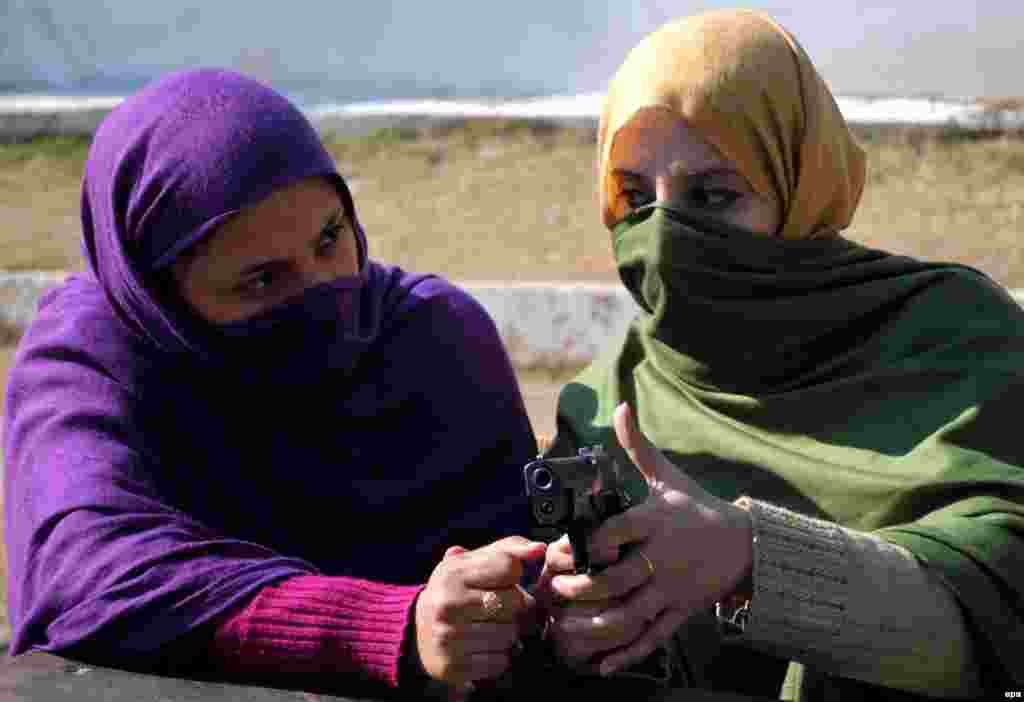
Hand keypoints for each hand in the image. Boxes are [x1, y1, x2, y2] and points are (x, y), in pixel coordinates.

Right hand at [415, 536, 546, 693]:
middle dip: (515, 606)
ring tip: (491, 628)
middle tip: (501, 609)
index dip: (513, 576)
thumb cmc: (455, 591)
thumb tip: (540, 548)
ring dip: (509, 633)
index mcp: (452, 573)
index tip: (502, 582)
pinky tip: (484, 648)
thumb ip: (507, 549)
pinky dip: (499, 656)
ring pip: (510, 634)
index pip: (509, 567)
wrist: (416, 631)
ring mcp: (448, 637)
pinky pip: (500, 661)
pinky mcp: (453, 666)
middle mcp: (447, 604)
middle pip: (515, 602)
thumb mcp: (472, 562)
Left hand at [546, 403, 752, 675]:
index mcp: (656, 521)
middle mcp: (663, 557)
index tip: (571, 549)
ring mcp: (673, 588)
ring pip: (632, 614)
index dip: (592, 542)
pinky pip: (653, 638)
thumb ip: (637, 447)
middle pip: (620, 579)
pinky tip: (602, 666)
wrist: (745, 543)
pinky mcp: (681, 612)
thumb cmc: (696, 507)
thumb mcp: (667, 476)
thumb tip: (620, 407)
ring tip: (568, 628)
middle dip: (583, 589)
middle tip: (557, 592)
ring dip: (597, 625)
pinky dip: (627, 654)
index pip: (619, 532)